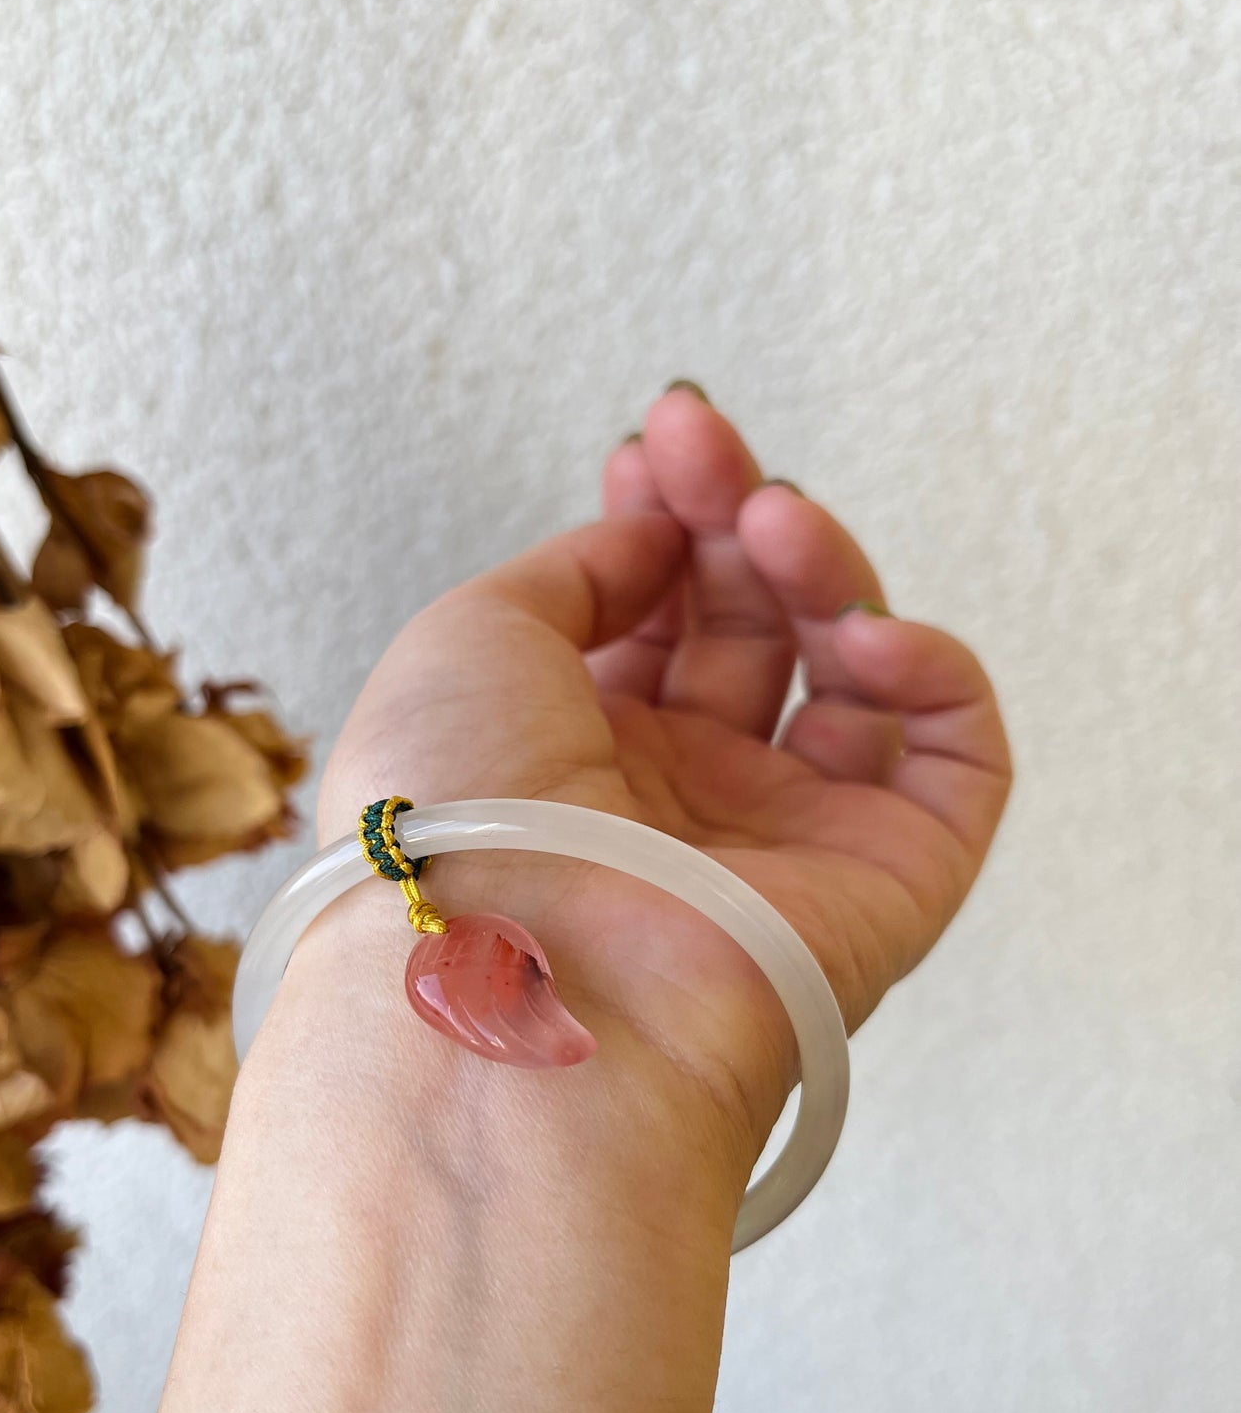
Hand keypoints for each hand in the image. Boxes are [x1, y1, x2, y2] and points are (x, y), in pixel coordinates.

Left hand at [318, 386, 1009, 1166]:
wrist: (514, 972)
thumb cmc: (456, 814)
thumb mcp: (468, 637)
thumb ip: (577, 570)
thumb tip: (653, 533)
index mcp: (579, 759)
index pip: (658, 617)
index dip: (669, 519)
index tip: (659, 440)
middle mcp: (683, 803)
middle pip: (750, 628)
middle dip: (734, 517)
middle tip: (707, 440)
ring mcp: (787, 841)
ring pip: (851, 674)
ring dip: (821, 571)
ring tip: (770, 519)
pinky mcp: (889, 884)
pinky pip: (956, 760)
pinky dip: (931, 673)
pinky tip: (860, 634)